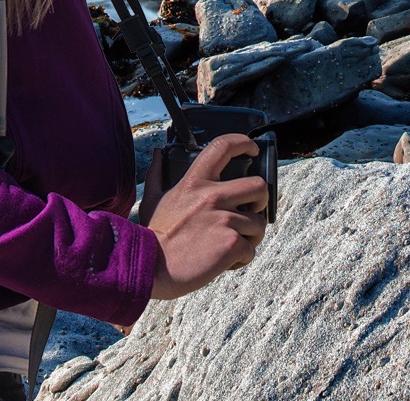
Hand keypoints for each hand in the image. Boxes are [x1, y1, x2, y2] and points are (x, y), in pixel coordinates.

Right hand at [146, 134, 267, 299]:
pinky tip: (224, 262)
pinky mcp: (231, 243)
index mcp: (195, 181)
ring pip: (259, 223)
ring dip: (249, 237)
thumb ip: (157, 175)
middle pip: (259, 185)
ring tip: (230, 246)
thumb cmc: (152, 236)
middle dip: (260, 200)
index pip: (224, 146)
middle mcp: (213, 195)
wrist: (148, 268)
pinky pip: (250, 250)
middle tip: (249, 212)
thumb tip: (157, 154)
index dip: (244, 143)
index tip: (252, 149)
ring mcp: (224, 219)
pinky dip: (240, 259)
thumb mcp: (152, 199)